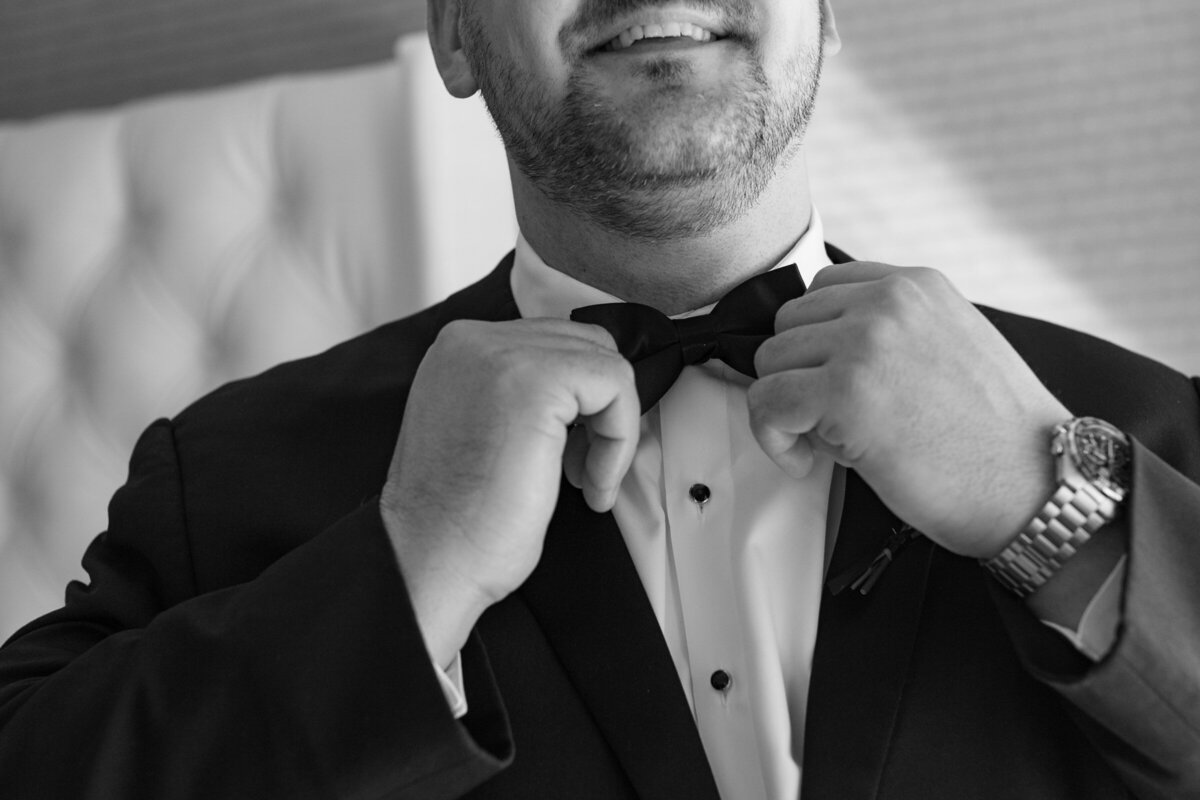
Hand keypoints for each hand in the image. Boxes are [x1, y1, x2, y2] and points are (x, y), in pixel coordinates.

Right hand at [380, 318, 638, 665]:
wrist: (429, 560)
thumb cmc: (456, 520)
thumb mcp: (483, 430)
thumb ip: (518, 397)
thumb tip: (581, 395)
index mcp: (458, 352)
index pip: (551, 344)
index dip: (578, 401)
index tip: (570, 451)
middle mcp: (474, 342)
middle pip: (582, 344)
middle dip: (598, 409)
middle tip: (583, 467)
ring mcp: (502, 355)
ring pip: (604, 363)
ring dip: (611, 428)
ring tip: (586, 479)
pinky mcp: (536, 382)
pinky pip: (615, 386)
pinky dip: (619, 439)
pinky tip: (592, 481)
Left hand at [749, 262, 1069, 558]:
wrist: (1033, 487)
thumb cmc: (992, 438)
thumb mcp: (949, 347)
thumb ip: (892, 333)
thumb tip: (820, 352)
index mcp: (914, 285)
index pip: (821, 290)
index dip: (817, 346)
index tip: (834, 387)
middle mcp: (887, 302)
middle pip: (788, 325)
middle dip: (800, 376)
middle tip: (832, 426)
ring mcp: (863, 343)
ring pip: (769, 362)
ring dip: (786, 409)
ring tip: (828, 446)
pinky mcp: (843, 393)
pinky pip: (765, 404)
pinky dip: (773, 440)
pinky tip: (807, 463)